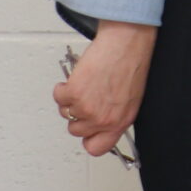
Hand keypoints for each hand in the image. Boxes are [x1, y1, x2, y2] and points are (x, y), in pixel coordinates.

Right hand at [51, 22, 154, 157]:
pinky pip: (58, 97)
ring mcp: (87, 108)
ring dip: (71, 99)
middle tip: (88, 97)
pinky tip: (79, 77)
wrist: (127, 43)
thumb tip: (100, 123)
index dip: (89, 140)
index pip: (97, 147)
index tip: (87, 132)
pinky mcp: (74, 94)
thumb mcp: (131, 98)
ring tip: (87, 83)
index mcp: (121, 121)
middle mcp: (104, 119)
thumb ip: (115, 114)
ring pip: (65, 114)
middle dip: (79, 114)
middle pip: (76, 131)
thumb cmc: (132, 64)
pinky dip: (63, 87)